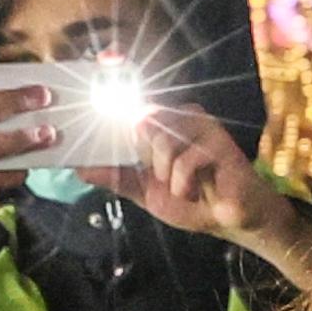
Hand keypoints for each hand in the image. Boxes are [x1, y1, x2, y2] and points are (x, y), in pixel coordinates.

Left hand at [118, 105, 311, 276]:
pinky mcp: (219, 141)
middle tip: (164, 177)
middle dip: (147, 161)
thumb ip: (116, 178)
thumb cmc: (193, 201)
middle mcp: (181, 117)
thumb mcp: (146, 192)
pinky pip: (185, 160)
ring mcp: (202, 126)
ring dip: (168, 176)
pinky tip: (197, 190)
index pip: (133, 109)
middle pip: (141, 124)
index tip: (108, 90)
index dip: (118, 108)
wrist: (231, 220)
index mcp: (163, 124)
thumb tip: (80, 169)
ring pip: (162, 141)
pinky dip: (185, 183)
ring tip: (184, 186)